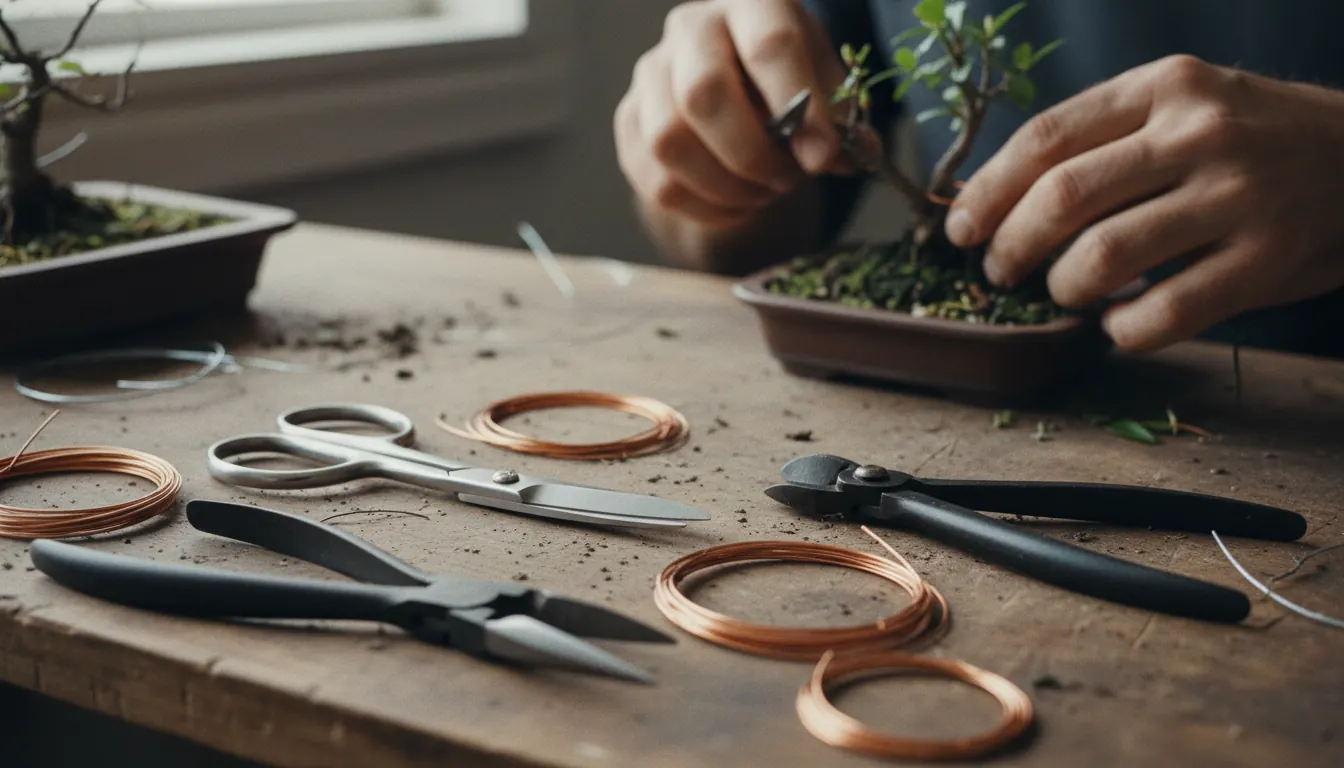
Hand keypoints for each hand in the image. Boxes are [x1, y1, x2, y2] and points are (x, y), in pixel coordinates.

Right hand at [614, 0, 846, 229]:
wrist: (734, 82)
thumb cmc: (785, 79)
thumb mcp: (823, 82)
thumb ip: (838, 117)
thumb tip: (851, 154)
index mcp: (750, 3)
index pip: (769, 46)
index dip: (799, 107)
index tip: (823, 157)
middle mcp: (691, 27)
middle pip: (703, 94)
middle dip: (751, 155)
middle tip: (786, 180)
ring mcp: (651, 73)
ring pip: (669, 143)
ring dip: (725, 187)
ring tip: (762, 194)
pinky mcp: (629, 120)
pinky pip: (656, 181)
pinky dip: (704, 208)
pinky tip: (736, 205)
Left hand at [944, 54, 1343, 351]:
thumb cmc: (1252, 138)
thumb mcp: (1181, 104)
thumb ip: (1103, 137)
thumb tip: (998, 196)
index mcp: (1163, 86)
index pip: (1045, 138)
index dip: (987, 192)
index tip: (961, 229)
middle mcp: (1198, 132)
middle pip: (1061, 198)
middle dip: (1010, 247)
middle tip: (1000, 270)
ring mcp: (1237, 195)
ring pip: (1103, 258)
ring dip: (1062, 289)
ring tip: (1065, 293)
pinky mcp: (1267, 258)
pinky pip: (1164, 312)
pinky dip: (1122, 331)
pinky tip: (1117, 326)